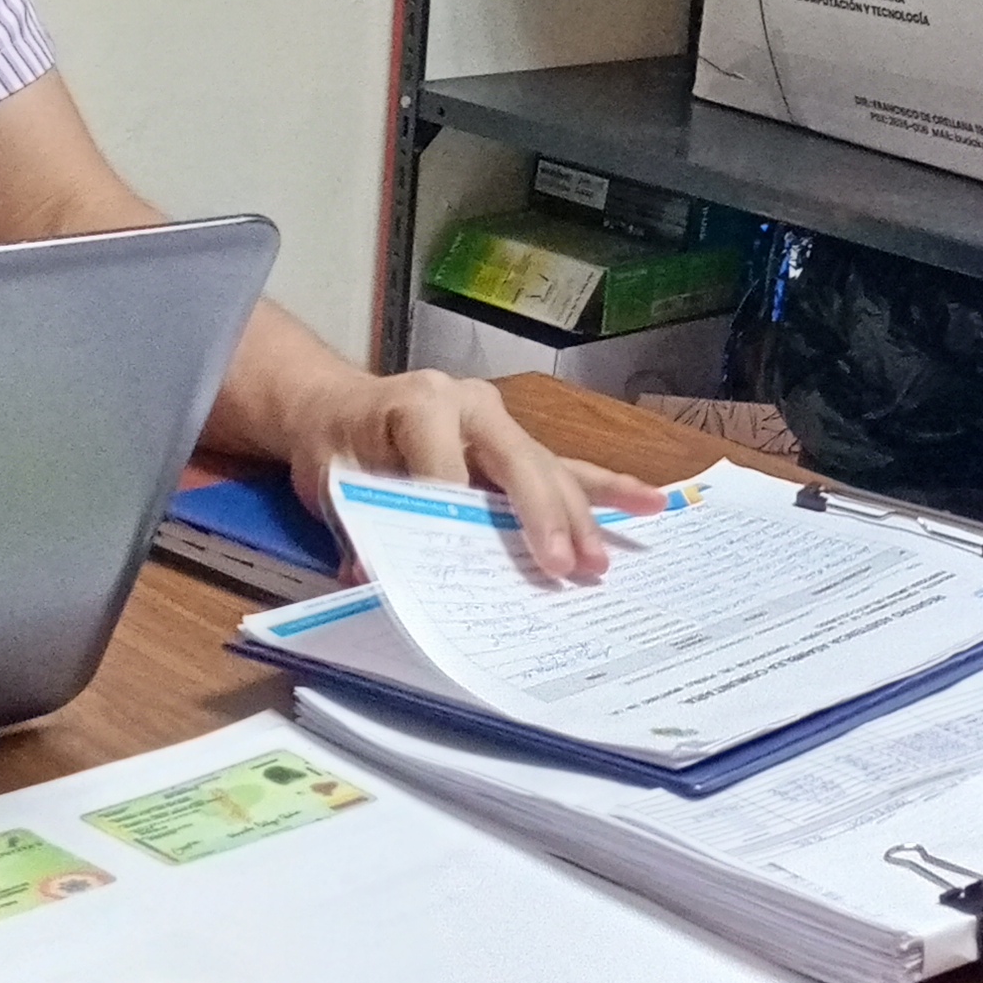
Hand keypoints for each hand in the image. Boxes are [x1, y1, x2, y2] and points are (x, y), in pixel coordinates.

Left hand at [285, 365, 665, 580]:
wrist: (338, 407)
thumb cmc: (337, 443)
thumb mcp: (332, 481)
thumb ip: (358, 526)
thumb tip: (375, 578)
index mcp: (422, 404)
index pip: (445, 467)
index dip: (452, 515)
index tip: (459, 567)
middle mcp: (471, 405)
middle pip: (518, 465)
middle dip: (543, 518)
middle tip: (565, 568)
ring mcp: (500, 423)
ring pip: (549, 470)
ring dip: (579, 518)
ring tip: (601, 561)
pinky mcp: (515, 444)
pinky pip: (564, 467)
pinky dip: (605, 489)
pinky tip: (649, 501)